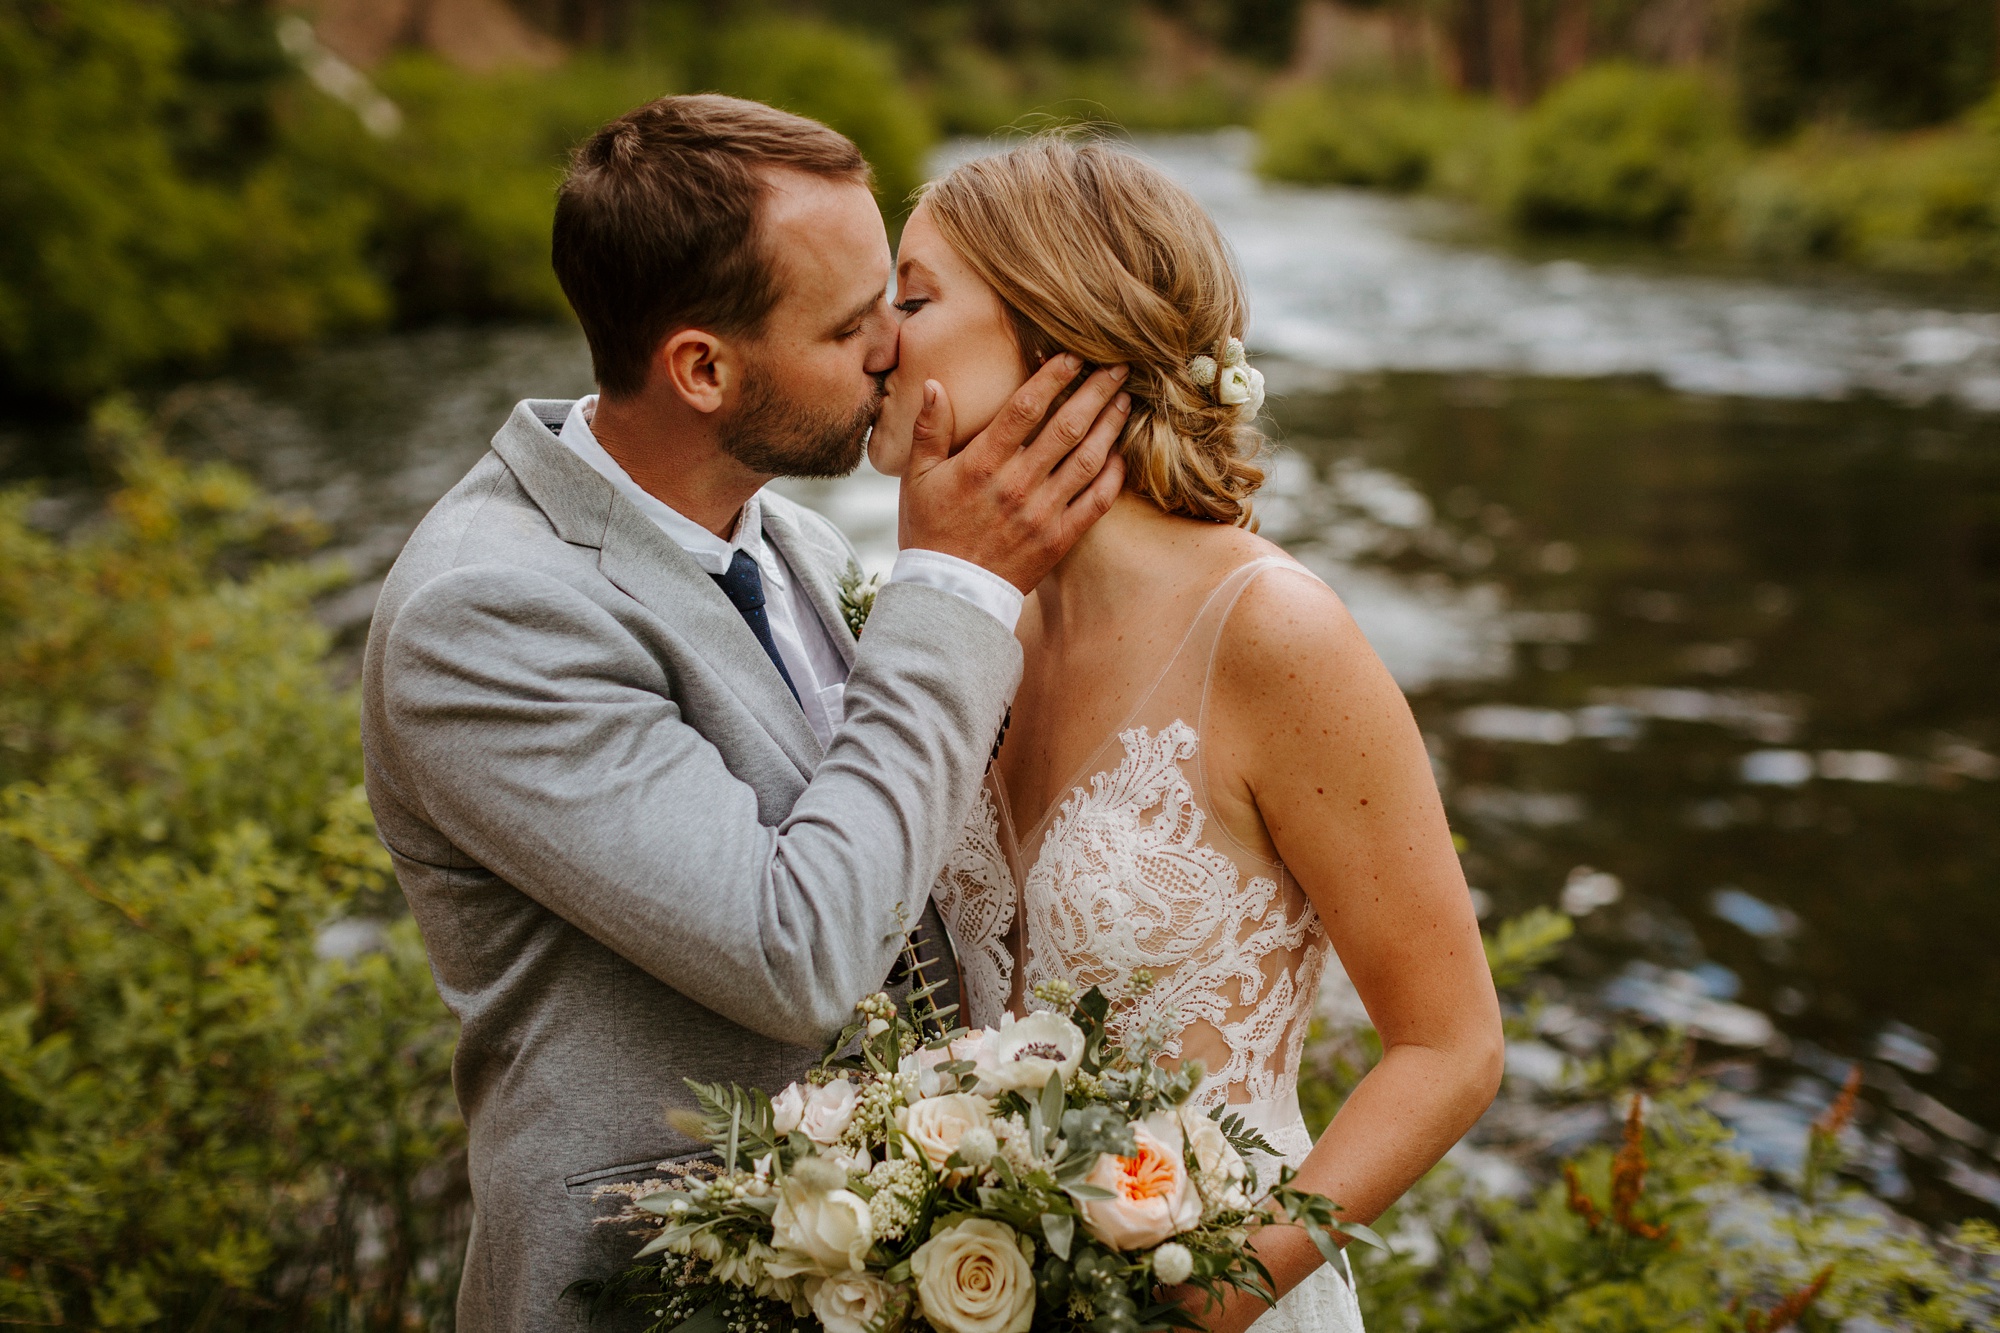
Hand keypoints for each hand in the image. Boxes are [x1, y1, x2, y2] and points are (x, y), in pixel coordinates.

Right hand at [898, 355, 1130, 592]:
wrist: (949, 595)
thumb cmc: (930, 532)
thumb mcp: (916, 479)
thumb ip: (928, 430)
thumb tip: (934, 385)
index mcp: (982, 464)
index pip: (1025, 408)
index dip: (1053, 376)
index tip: (1074, 355)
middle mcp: (1017, 484)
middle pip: (1066, 427)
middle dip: (1095, 392)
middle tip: (1118, 368)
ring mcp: (1042, 513)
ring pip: (1087, 460)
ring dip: (1110, 426)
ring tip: (1124, 401)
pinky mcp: (1059, 539)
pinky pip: (1096, 502)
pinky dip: (1113, 476)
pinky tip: (1120, 454)